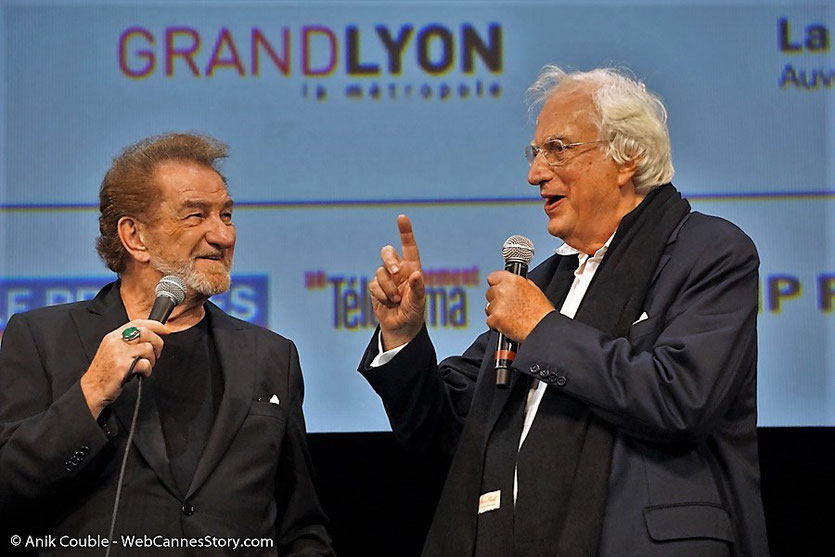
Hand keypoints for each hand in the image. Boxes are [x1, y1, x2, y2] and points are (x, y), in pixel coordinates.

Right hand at [79, 319, 169, 418]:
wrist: (91, 389)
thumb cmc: (104, 373)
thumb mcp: (113, 351)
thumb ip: (128, 342)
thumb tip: (150, 338)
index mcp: (113, 336)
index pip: (138, 322)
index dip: (155, 325)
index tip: (165, 330)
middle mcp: (116, 341)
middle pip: (146, 332)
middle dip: (157, 343)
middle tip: (156, 354)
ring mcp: (119, 353)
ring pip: (148, 348)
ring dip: (152, 359)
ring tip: (145, 366)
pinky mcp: (123, 365)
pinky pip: (145, 363)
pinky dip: (148, 371)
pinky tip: (141, 374)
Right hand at [369, 214, 425, 349]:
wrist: (401, 328)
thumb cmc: (413, 313)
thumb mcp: (419, 302)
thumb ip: (418, 288)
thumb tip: (416, 274)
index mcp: (412, 268)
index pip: (409, 247)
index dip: (405, 232)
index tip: (401, 217)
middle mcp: (398, 270)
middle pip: (387, 252)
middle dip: (389, 260)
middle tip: (396, 272)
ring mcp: (386, 278)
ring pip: (380, 272)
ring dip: (388, 288)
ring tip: (396, 300)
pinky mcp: (375, 288)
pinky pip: (374, 285)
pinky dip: (381, 295)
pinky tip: (388, 303)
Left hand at [485, 271, 554, 342]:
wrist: (543, 329)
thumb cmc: (542, 313)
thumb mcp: (534, 290)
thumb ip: (519, 284)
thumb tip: (511, 284)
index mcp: (514, 280)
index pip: (493, 277)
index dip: (496, 284)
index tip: (498, 289)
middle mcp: (504, 290)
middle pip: (489, 292)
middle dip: (496, 299)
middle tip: (508, 307)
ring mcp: (498, 304)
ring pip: (488, 307)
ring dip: (496, 312)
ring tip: (511, 317)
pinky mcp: (495, 318)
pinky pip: (489, 320)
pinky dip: (496, 324)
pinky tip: (508, 325)